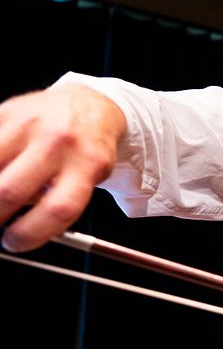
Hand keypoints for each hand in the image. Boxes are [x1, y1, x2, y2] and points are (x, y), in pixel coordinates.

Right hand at [0, 85, 125, 251]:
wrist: (88, 105)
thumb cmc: (84, 150)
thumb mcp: (88, 178)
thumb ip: (59, 203)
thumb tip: (21, 233)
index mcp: (87, 165)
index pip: (58, 209)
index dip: (30, 234)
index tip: (15, 243)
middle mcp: (58, 143)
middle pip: (12, 191)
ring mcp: (29, 125)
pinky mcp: (5, 113)